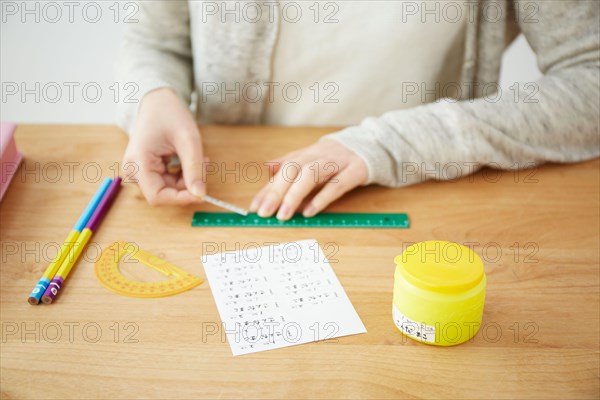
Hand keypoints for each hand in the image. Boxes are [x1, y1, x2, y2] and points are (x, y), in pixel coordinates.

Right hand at [122, 88, 205, 205]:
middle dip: (187, 185)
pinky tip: (190, 160)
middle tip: (204, 166)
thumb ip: (194, 169)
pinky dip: (182, 175)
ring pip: (168, 188)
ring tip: (200, 159)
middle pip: (163, 193)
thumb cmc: (170, 114)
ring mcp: (139, 170)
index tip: (202, 193)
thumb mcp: (188, 140)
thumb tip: (200, 195)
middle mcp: (134, 170)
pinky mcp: (146, 169)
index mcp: (138, 163)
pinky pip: (167, 181)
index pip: (157, 196)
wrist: (158, 100)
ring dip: (187, 179)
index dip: (180, 199)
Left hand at [249, 140, 367, 219]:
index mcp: (306, 154)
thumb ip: (289, 163)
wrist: (370, 145)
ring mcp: (337, 163)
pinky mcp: (354, 171)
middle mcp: (318, 156)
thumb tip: (266, 168)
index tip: (255, 207)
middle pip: (292, 171)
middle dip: (276, 192)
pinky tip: (310, 212)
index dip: (267, 189)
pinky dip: (322, 198)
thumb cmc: (335, 157)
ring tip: (283, 215)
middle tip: (264, 213)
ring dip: (295, 195)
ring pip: (311, 175)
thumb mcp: (311, 156)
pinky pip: (337, 185)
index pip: (281, 172)